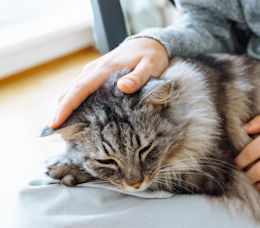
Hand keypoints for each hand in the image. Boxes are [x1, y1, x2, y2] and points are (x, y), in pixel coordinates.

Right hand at [49, 37, 168, 128]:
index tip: (55, 123)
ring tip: (62, 131)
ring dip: (65, 107)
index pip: (81, 88)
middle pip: (70, 91)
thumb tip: (122, 87)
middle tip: (54, 134)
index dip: (67, 106)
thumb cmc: (151, 56)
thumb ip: (138, 77)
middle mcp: (95, 69)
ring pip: (73, 90)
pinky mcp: (96, 74)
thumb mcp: (151, 66)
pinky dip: (73, 102)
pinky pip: (80, 89)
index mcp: (106, 69)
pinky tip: (75, 117)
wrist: (149, 42)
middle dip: (60, 111)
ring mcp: (93, 71)